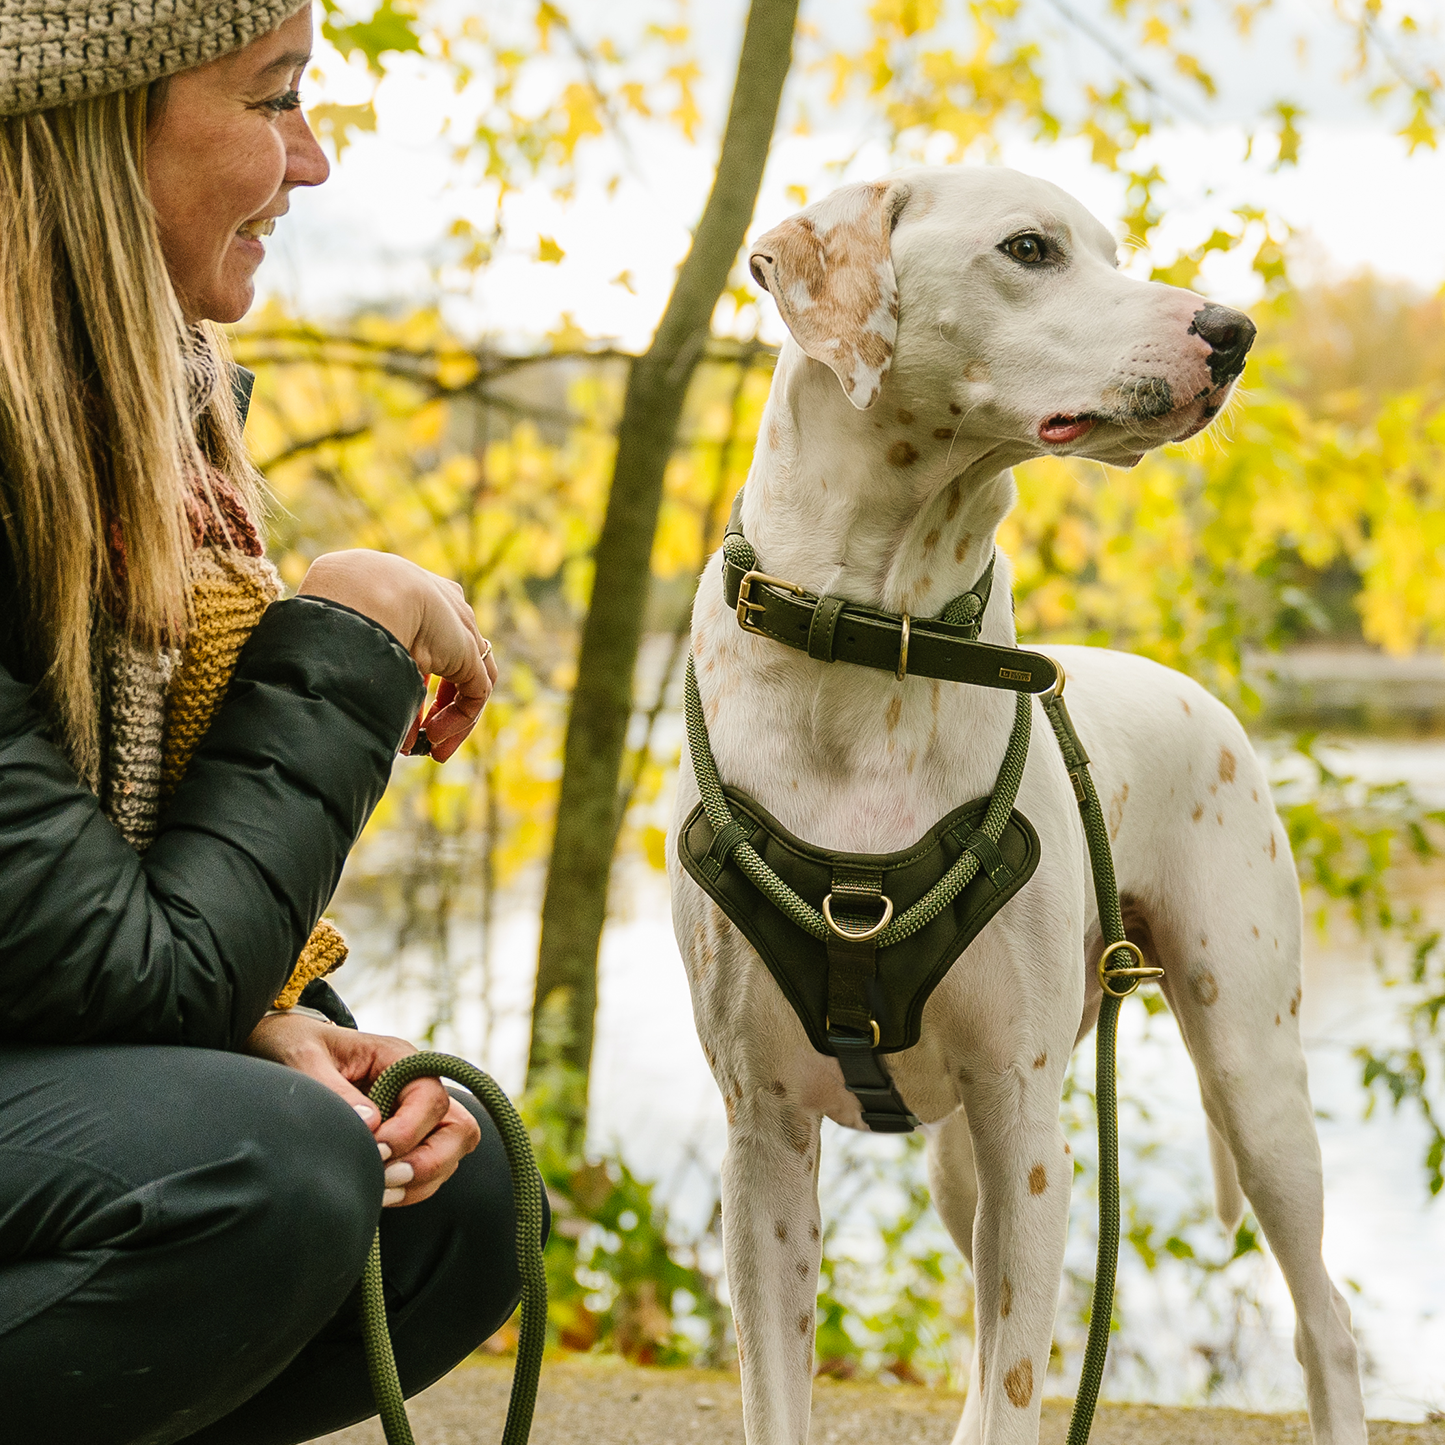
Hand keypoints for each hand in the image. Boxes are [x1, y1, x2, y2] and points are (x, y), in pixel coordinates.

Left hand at [244, 1013, 482, 1205]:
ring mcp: (415, 1116)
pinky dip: (411, 1190)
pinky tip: (377, 1194)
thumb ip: (335, 1090)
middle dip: (429, 1162)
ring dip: (421, 1181)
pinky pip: (429, 1172)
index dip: (409, 1130)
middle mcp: (417, 1087)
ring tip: (379, 1192)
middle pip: (459, 1129)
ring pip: (450, 1155)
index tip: (374, 1148)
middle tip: (387, 1178)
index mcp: (399, 1058)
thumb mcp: (302, 1058)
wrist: (280, 1050)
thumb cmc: (294, 1046)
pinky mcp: (404, 1141)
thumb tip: (370, 1126)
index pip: (432, 1098)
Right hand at [298, 550, 498, 762]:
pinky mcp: (470, 651)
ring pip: (467, 682)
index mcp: (414, 595)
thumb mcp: (354, 636)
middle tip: (419, 739)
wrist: (364, 594)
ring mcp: (460, 628)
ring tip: (430, 747)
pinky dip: (458, 719)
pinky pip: (475, 692)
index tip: (398, 713)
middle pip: (449, 666)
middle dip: (434, 708)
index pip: (424, 644)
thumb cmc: (343, 610)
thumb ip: (366, 667)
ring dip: (449, 720)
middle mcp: (442, 609)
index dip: (413, 683)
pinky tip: (433, 737)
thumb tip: (362, 704)